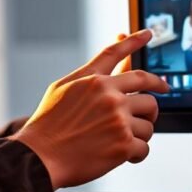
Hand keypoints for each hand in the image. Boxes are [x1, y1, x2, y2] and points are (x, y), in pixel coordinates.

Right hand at [12, 29, 169, 188]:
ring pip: (149, 122)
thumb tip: (109, 74)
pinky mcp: (123, 144)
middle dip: (153, 102)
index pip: (117, 53)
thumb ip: (87, 78)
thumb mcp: (61, 91)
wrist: (39, 157)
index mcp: (92, 80)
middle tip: (150, 111)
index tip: (148, 33)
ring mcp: (118, 119)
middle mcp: (109, 95)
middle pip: (149, 91)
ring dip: (140, 134)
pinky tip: (124, 156)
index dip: (134, 40)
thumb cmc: (47, 127)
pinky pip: (144, 146)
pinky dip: (137, 154)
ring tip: (122, 140)